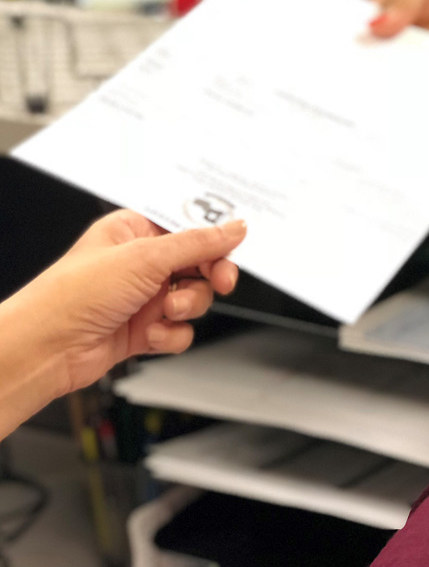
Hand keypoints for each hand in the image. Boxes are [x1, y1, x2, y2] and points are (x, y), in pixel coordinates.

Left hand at [11, 210, 245, 394]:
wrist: (48, 349)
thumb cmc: (74, 295)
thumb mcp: (145, 258)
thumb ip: (197, 243)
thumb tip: (233, 228)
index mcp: (134, 231)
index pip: (188, 225)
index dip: (214, 237)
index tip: (234, 245)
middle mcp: (140, 262)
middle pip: (199, 263)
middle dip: (208, 277)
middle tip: (220, 281)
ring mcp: (144, 296)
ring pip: (195, 298)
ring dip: (186, 308)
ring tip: (164, 312)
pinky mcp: (145, 327)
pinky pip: (181, 329)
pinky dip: (171, 334)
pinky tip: (150, 333)